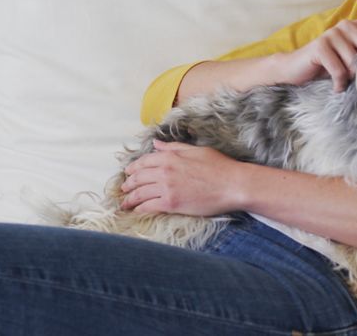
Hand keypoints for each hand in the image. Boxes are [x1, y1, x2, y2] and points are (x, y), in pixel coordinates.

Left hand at [120, 140, 246, 215]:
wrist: (233, 184)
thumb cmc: (219, 167)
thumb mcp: (196, 150)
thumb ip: (173, 148)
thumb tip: (156, 144)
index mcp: (170, 156)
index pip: (144, 161)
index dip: (133, 168)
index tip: (128, 172)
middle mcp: (165, 171)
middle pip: (138, 178)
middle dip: (128, 184)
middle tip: (123, 189)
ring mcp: (167, 188)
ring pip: (140, 193)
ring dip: (129, 198)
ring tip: (125, 202)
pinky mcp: (171, 203)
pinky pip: (148, 206)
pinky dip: (139, 209)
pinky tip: (136, 211)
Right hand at [279, 19, 356, 91]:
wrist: (295, 71)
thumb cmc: (328, 68)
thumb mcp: (351, 60)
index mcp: (356, 26)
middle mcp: (345, 25)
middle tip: (354, 80)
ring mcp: (332, 33)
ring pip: (354, 63)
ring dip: (349, 78)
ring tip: (342, 81)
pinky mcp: (320, 46)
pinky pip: (339, 70)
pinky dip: (338, 83)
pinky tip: (335, 87)